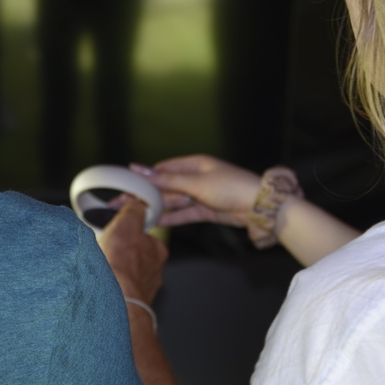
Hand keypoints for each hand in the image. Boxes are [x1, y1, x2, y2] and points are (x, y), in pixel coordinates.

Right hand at [97, 199, 167, 303]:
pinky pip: (121, 288)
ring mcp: (144, 288)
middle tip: (107, 249)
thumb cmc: (122, 264)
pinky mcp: (133, 302)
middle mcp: (155, 270)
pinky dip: (113, 284)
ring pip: (128, 272)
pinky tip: (103, 281)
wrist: (115, 300)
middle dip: (121, 251)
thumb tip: (136, 205)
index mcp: (157, 249)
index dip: (128, 230)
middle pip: (136, 254)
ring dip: (116, 269)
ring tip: (102, 267)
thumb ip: (134, 210)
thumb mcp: (127, 222)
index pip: (144, 234)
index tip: (116, 232)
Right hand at [130, 154, 263, 228]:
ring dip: (156, 207)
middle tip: (124, 202)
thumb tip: (141, 169)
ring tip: (135, 213)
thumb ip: (167, 180)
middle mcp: (196, 178)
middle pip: (166, 186)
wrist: (259, 208)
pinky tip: (154, 221)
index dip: (145, 177)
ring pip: (173, 201)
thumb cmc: (232, 186)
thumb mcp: (196, 182)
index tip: (127, 184)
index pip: (163, 169)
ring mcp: (200, 195)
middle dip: (147, 194)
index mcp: (194, 163)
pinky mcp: (205, 210)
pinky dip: (170, 217)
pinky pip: (183, 214)